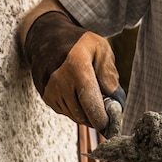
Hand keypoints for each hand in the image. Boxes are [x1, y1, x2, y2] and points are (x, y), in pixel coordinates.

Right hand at [23, 10, 124, 130]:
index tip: (112, 124)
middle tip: (107, 109)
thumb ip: (109, 73)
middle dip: (98, 118)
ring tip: (93, 97)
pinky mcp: (47, 97)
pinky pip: (67, 113)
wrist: (47, 37)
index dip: (103, 120)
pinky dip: (77, 109)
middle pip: (84, 116)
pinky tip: (79, 95)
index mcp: (77, 69)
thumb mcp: (101, 48)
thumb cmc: (80, 43)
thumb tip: (114, 100)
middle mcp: (60, 83)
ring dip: (88, 114)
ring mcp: (51, 91)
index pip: (91, 105)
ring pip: (76, 117)